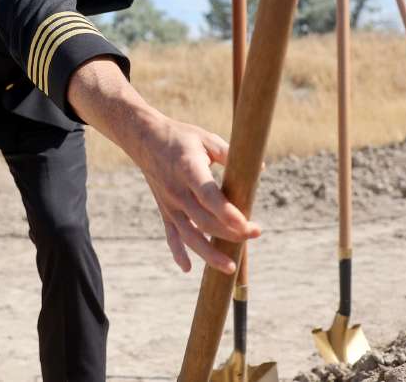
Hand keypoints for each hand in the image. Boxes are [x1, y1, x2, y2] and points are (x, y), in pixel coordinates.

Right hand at [135, 118, 260, 274]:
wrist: (145, 138)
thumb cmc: (182, 137)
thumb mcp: (207, 139)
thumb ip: (231, 155)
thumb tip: (260, 168)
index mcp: (189, 169)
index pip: (209, 196)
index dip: (227, 212)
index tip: (247, 224)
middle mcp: (177, 191)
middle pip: (204, 220)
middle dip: (231, 232)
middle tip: (255, 233)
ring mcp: (170, 204)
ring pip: (189, 236)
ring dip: (209, 254)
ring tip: (230, 268)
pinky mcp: (165, 210)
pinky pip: (171, 236)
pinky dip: (177, 253)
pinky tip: (187, 269)